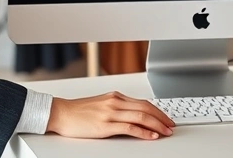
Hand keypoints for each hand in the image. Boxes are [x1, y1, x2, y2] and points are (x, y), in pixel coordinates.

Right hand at [47, 92, 174, 139]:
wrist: (61, 113)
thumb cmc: (78, 111)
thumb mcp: (101, 104)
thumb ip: (116, 107)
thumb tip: (132, 115)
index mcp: (116, 96)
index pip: (143, 102)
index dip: (158, 111)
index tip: (166, 118)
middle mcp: (115, 102)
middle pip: (146, 108)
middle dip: (162, 118)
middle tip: (171, 126)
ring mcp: (111, 113)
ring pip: (141, 116)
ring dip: (157, 125)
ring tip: (166, 131)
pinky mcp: (105, 125)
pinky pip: (129, 127)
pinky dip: (143, 132)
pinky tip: (151, 136)